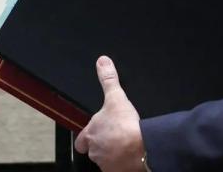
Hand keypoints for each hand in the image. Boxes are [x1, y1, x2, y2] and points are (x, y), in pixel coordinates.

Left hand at [74, 56, 145, 171]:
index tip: (94, 133)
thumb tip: (102, 62)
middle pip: (94, 150)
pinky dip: (123, 164)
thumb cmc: (126, 126)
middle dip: (103, 145)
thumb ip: (108, 80)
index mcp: (90, 134)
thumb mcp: (116, 97)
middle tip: (115, 138)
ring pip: (105, 161)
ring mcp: (105, 163)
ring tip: (125, 147)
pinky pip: (117, 168)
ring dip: (113, 155)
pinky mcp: (117, 171)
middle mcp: (95, 151)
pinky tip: (131, 158)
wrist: (141, 147)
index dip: (87, 137)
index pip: (81, 140)